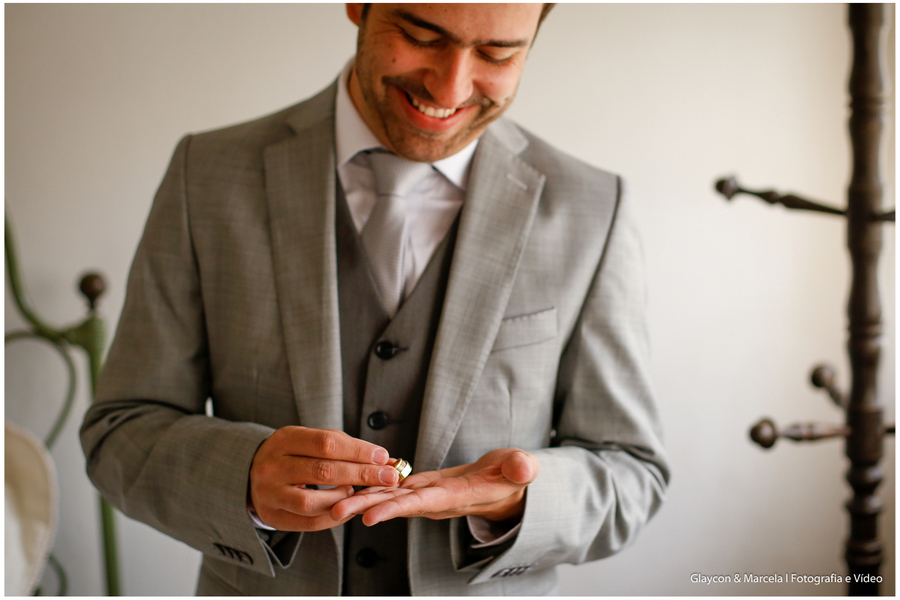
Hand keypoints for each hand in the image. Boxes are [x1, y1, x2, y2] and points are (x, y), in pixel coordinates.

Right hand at [249, 426, 400, 531]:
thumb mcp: (311, 441)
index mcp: (284, 439)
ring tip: (358, 491)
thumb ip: (346, 448)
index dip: (358, 450)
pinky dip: (334, 517)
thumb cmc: (293, 454)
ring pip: (313, 502)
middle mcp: (272, 466)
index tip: (384, 457)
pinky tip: (348, 508)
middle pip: (323, 471)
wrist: (252, 473)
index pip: (326, 442)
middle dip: (361, 474)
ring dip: (343, 498)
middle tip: (389, 477)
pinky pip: (309, 522)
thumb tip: (387, 459)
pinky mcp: (272, 516)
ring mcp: (269, 493)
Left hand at [330, 448, 538, 525]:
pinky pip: (393, 489)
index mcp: (457, 496)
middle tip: (335, 512)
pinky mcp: (422, 487)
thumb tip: (525, 468)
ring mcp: (427, 495)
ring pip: (390, 498)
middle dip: (366, 508)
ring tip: (333, 502)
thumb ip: (522, 468)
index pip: (422, 503)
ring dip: (362, 500)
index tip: (369, 516)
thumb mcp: (522, 469)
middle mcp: (436, 500)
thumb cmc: (514, 476)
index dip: (395, 508)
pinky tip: (350, 484)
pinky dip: (372, 487)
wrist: (508, 486)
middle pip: (397, 505)